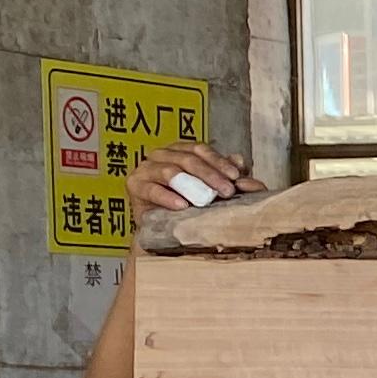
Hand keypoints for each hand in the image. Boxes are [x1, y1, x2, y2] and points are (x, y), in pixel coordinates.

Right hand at [127, 140, 257, 215]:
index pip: (201, 149)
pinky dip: (167, 197)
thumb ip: (230, 176)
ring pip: (169, 170)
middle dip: (210, 175)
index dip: (219, 161)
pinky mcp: (135, 185)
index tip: (236, 176)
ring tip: (207, 199)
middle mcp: (162, 155)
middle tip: (227, 191)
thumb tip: (241, 162)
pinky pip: (151, 189)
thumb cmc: (193, 204)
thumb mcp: (216, 190)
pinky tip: (182, 205)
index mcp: (181, 150)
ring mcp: (146, 168)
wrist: (167, 228)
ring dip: (191, 185)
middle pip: (187, 159)